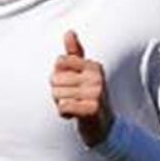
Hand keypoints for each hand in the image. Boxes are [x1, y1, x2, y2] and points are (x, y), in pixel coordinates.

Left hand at [51, 30, 114, 146]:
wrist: (104, 128)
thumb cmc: (89, 98)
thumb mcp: (84, 74)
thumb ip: (74, 54)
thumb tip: (69, 32)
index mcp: (94, 66)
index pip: (59, 62)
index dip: (58, 75)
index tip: (70, 85)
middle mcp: (97, 77)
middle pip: (55, 79)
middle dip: (58, 92)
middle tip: (73, 99)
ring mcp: (96, 93)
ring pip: (57, 94)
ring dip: (61, 104)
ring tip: (75, 107)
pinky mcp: (92, 110)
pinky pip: (63, 107)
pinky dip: (64, 113)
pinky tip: (74, 116)